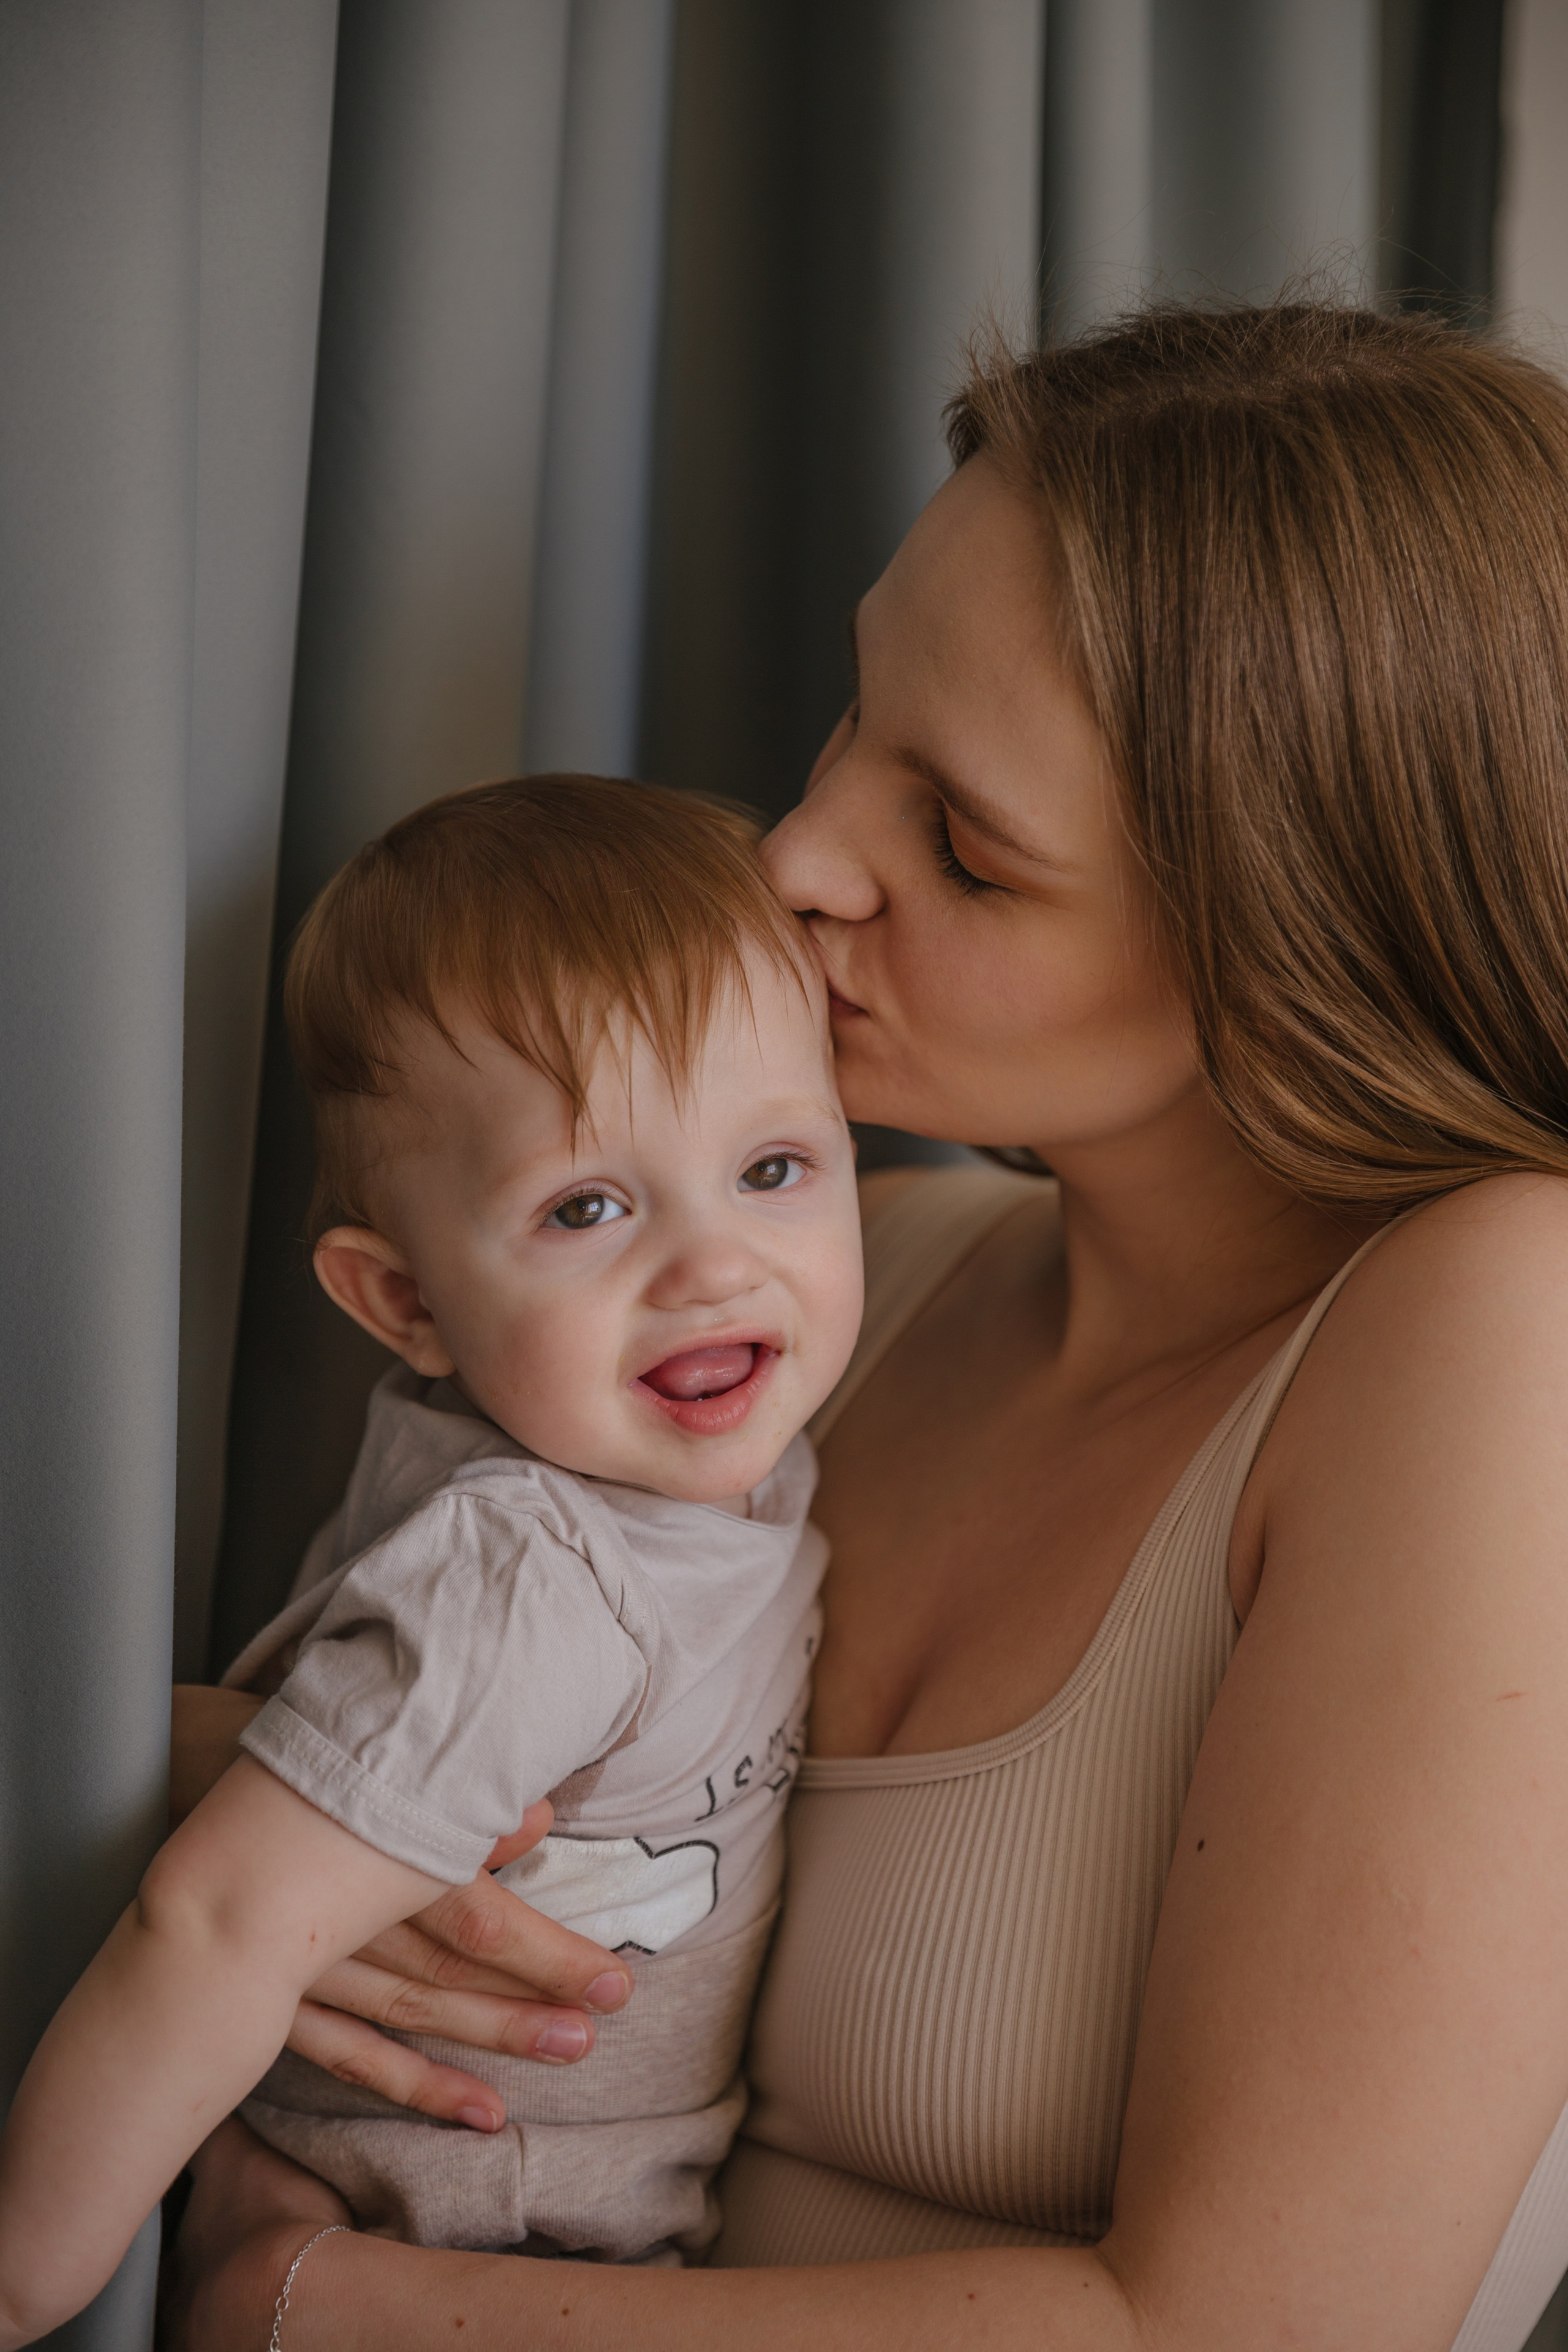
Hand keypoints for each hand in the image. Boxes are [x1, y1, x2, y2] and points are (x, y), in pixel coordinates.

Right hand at [169, 1686, 630, 2127]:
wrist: (190, 1773)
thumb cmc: (303, 1761)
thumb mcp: (379, 1764)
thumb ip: (457, 1802)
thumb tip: (539, 1818)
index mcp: (377, 1861)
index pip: (480, 1921)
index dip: (549, 1957)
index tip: (615, 1982)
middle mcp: (346, 1923)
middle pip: (451, 1977)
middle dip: (530, 2009)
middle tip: (600, 2032)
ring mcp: (306, 1969)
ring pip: (410, 2016)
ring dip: (487, 2043)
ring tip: (565, 2058)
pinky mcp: (277, 1998)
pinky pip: (351, 2054)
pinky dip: (412, 2083)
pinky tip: (477, 2110)